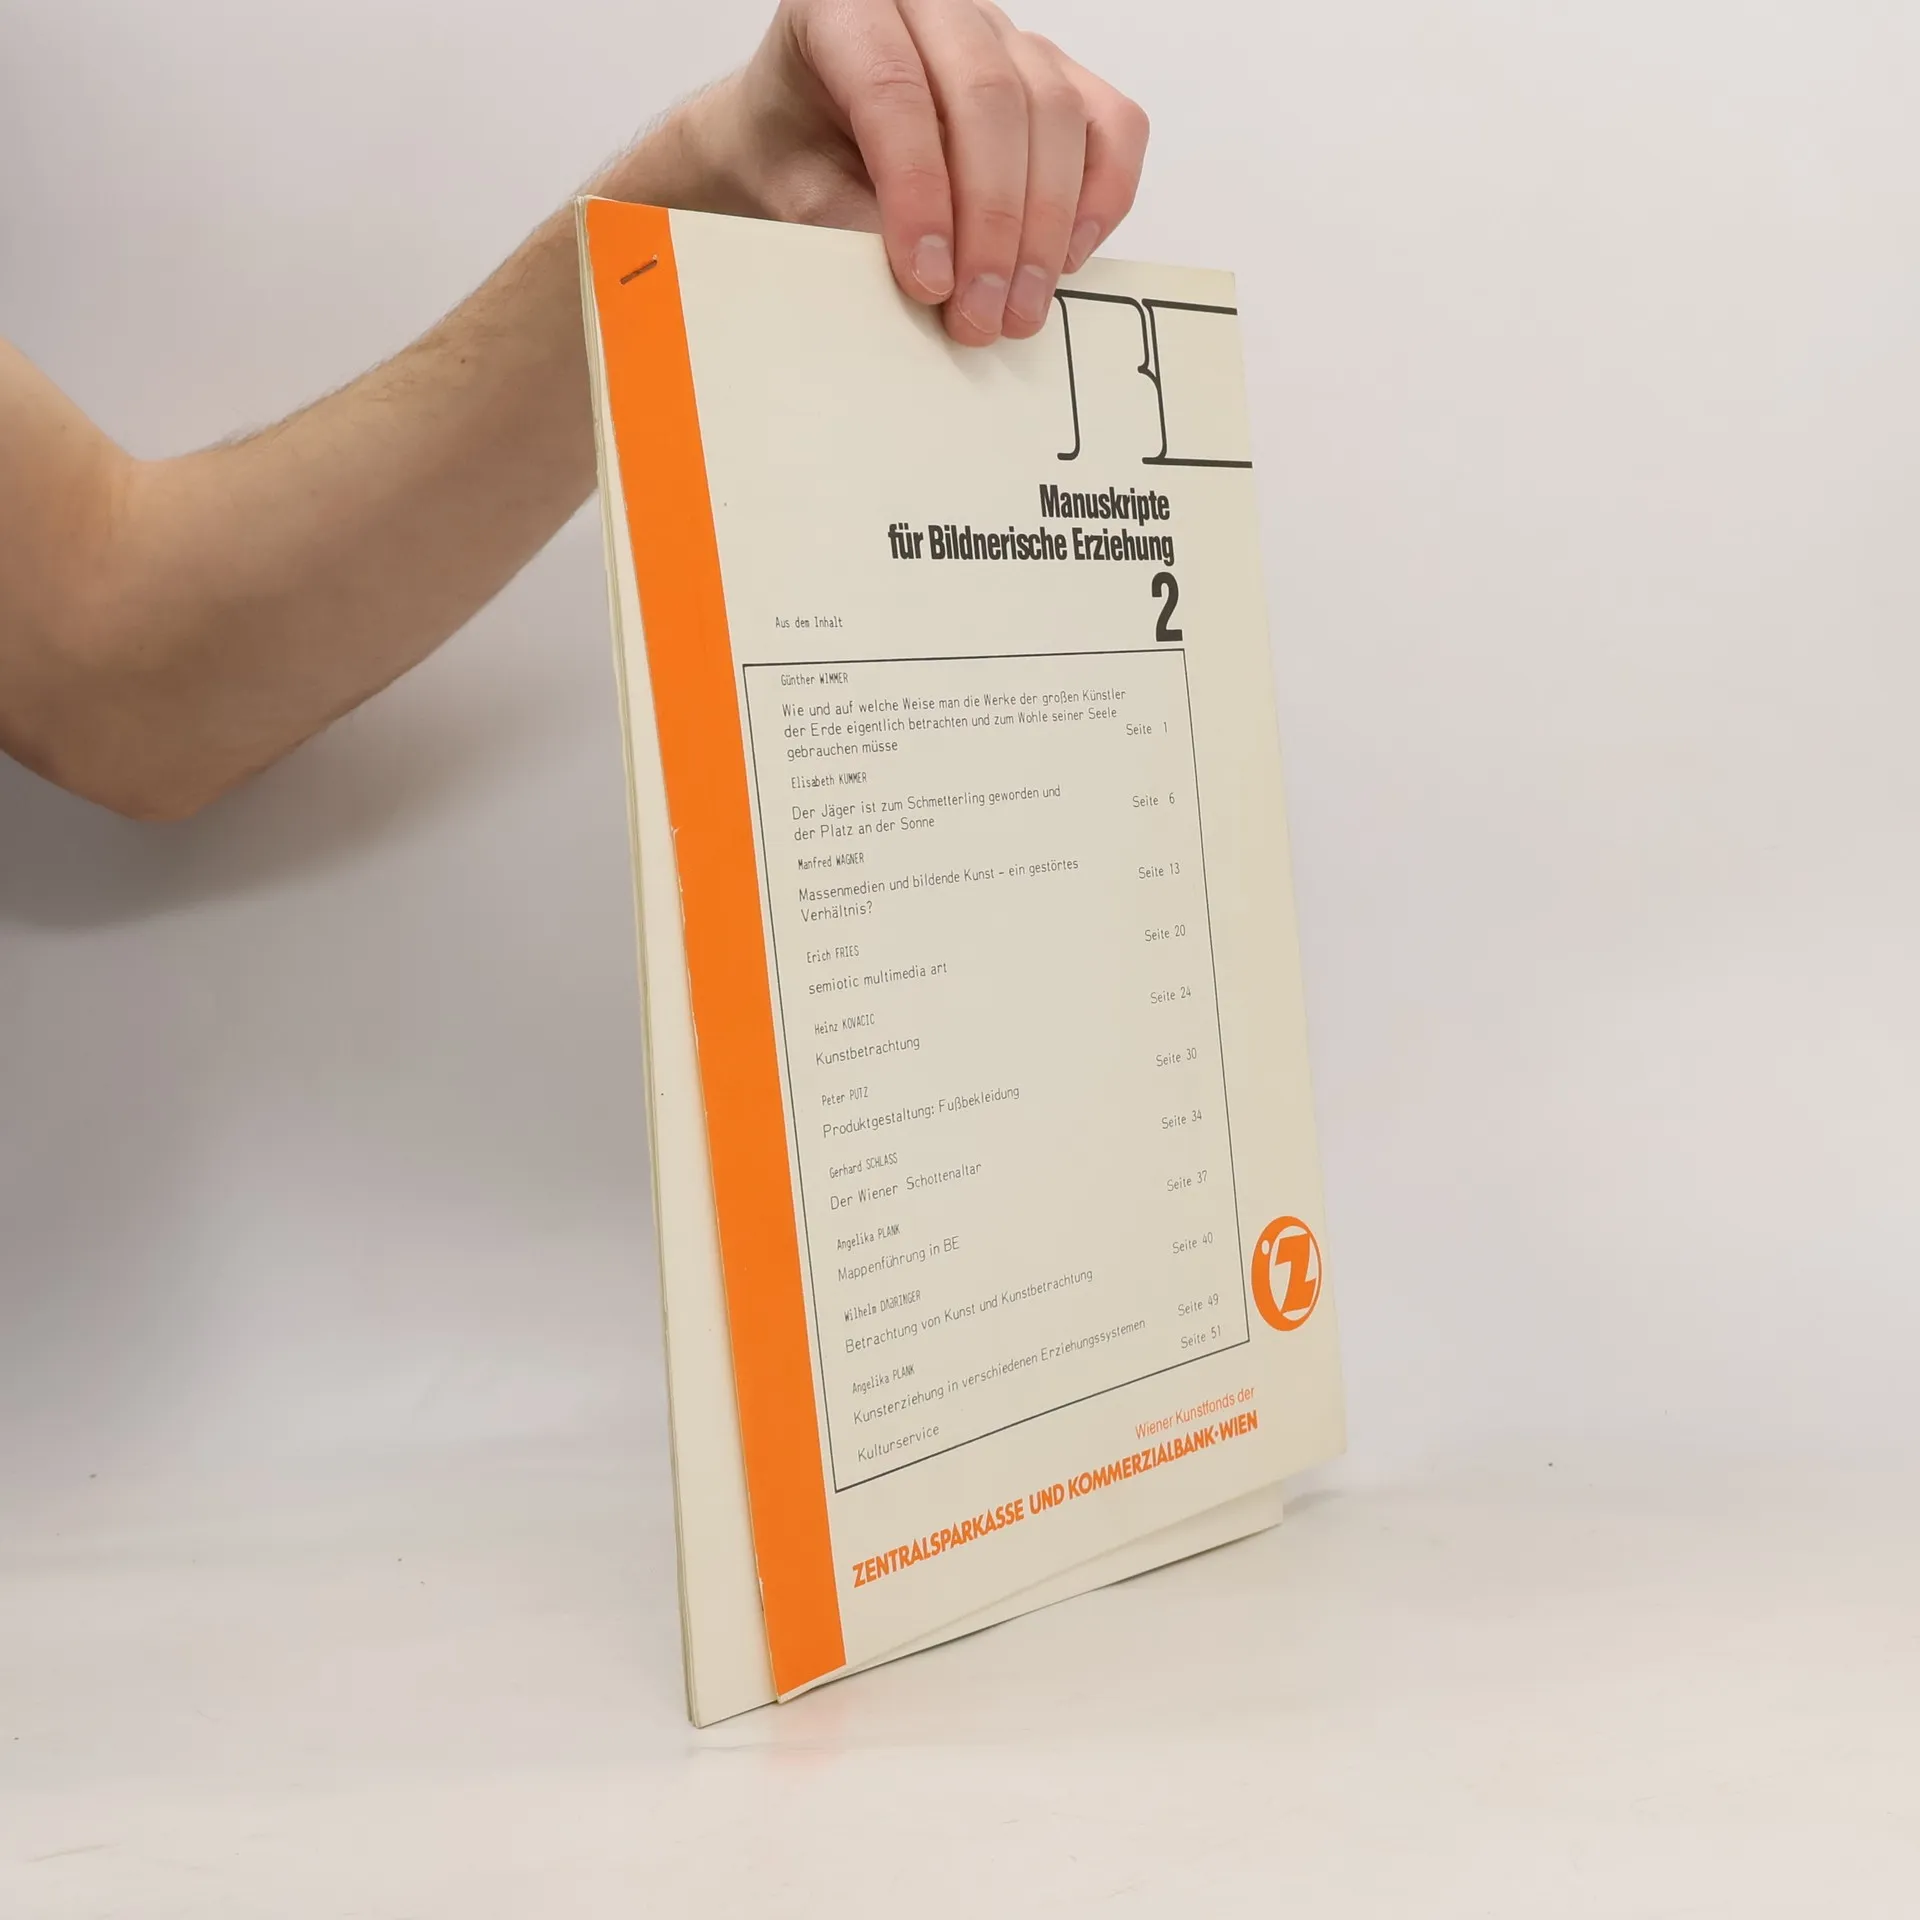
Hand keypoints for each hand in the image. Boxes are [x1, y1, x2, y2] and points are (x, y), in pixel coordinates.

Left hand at [656, 0, 1148, 345]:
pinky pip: (1112, 124)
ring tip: (1016, 311)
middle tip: (980, 315)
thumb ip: (852, 226)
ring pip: (1056, 113)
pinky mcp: (1057, 78)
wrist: (805, 138)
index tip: (927, 283)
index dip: (918, 195)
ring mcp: (1006, 38)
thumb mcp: (796, 195)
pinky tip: (1065, 260)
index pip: (896, 90)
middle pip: (989, 98)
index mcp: (846, 8)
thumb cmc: (798, 157)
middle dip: (992, 225)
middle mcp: (935, 6)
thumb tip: (934, 284)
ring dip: (1045, 229)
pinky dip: (1101, 197)